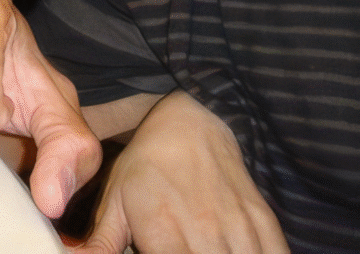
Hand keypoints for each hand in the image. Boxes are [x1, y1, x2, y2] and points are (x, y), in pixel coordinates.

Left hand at [77, 89, 288, 253]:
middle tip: (176, 250)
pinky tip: (234, 252)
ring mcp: (239, 232)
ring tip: (199, 249)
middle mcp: (204, 234)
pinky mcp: (265, 227)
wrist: (191, 124)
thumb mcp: (115, 201)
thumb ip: (100, 243)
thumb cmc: (148, 167)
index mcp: (162, 230)